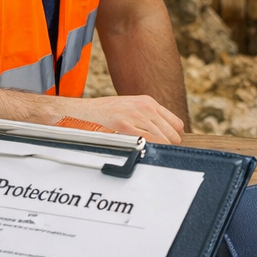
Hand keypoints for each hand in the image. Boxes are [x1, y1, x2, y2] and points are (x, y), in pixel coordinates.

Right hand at [64, 96, 185, 143]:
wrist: (79, 112)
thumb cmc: (102, 114)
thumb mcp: (129, 108)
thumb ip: (147, 118)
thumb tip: (164, 134)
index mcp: (147, 102)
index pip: (176, 124)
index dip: (173, 137)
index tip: (167, 145)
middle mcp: (145, 107)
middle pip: (173, 134)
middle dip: (167, 146)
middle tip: (157, 153)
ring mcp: (136, 116)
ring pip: (164, 140)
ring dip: (159, 150)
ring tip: (148, 154)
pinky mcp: (124, 126)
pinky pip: (149, 142)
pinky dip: (150, 150)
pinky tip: (142, 153)